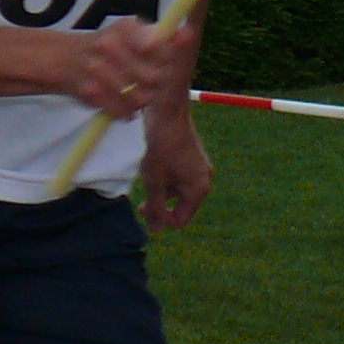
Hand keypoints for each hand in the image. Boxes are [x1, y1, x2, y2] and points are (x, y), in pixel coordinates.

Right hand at [62, 12, 198, 121]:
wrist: (62, 59)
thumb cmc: (107, 45)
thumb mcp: (128, 31)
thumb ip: (158, 35)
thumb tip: (187, 35)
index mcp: (124, 28)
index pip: (158, 47)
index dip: (168, 60)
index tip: (166, 64)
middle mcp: (108, 45)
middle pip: (155, 78)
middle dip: (158, 86)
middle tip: (152, 84)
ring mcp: (97, 69)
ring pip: (141, 98)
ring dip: (143, 101)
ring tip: (138, 95)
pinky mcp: (90, 92)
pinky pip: (123, 110)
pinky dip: (127, 112)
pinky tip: (124, 105)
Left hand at [138, 107, 214, 229]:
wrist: (168, 112)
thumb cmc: (161, 146)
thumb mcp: (154, 180)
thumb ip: (155, 206)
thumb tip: (156, 232)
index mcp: (199, 190)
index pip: (180, 219)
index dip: (160, 218)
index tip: (141, 208)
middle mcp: (204, 181)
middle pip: (179, 204)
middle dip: (159, 202)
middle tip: (139, 197)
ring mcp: (200, 168)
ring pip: (176, 189)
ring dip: (160, 187)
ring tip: (146, 172)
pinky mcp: (193, 158)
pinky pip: (178, 176)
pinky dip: (164, 175)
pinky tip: (152, 163)